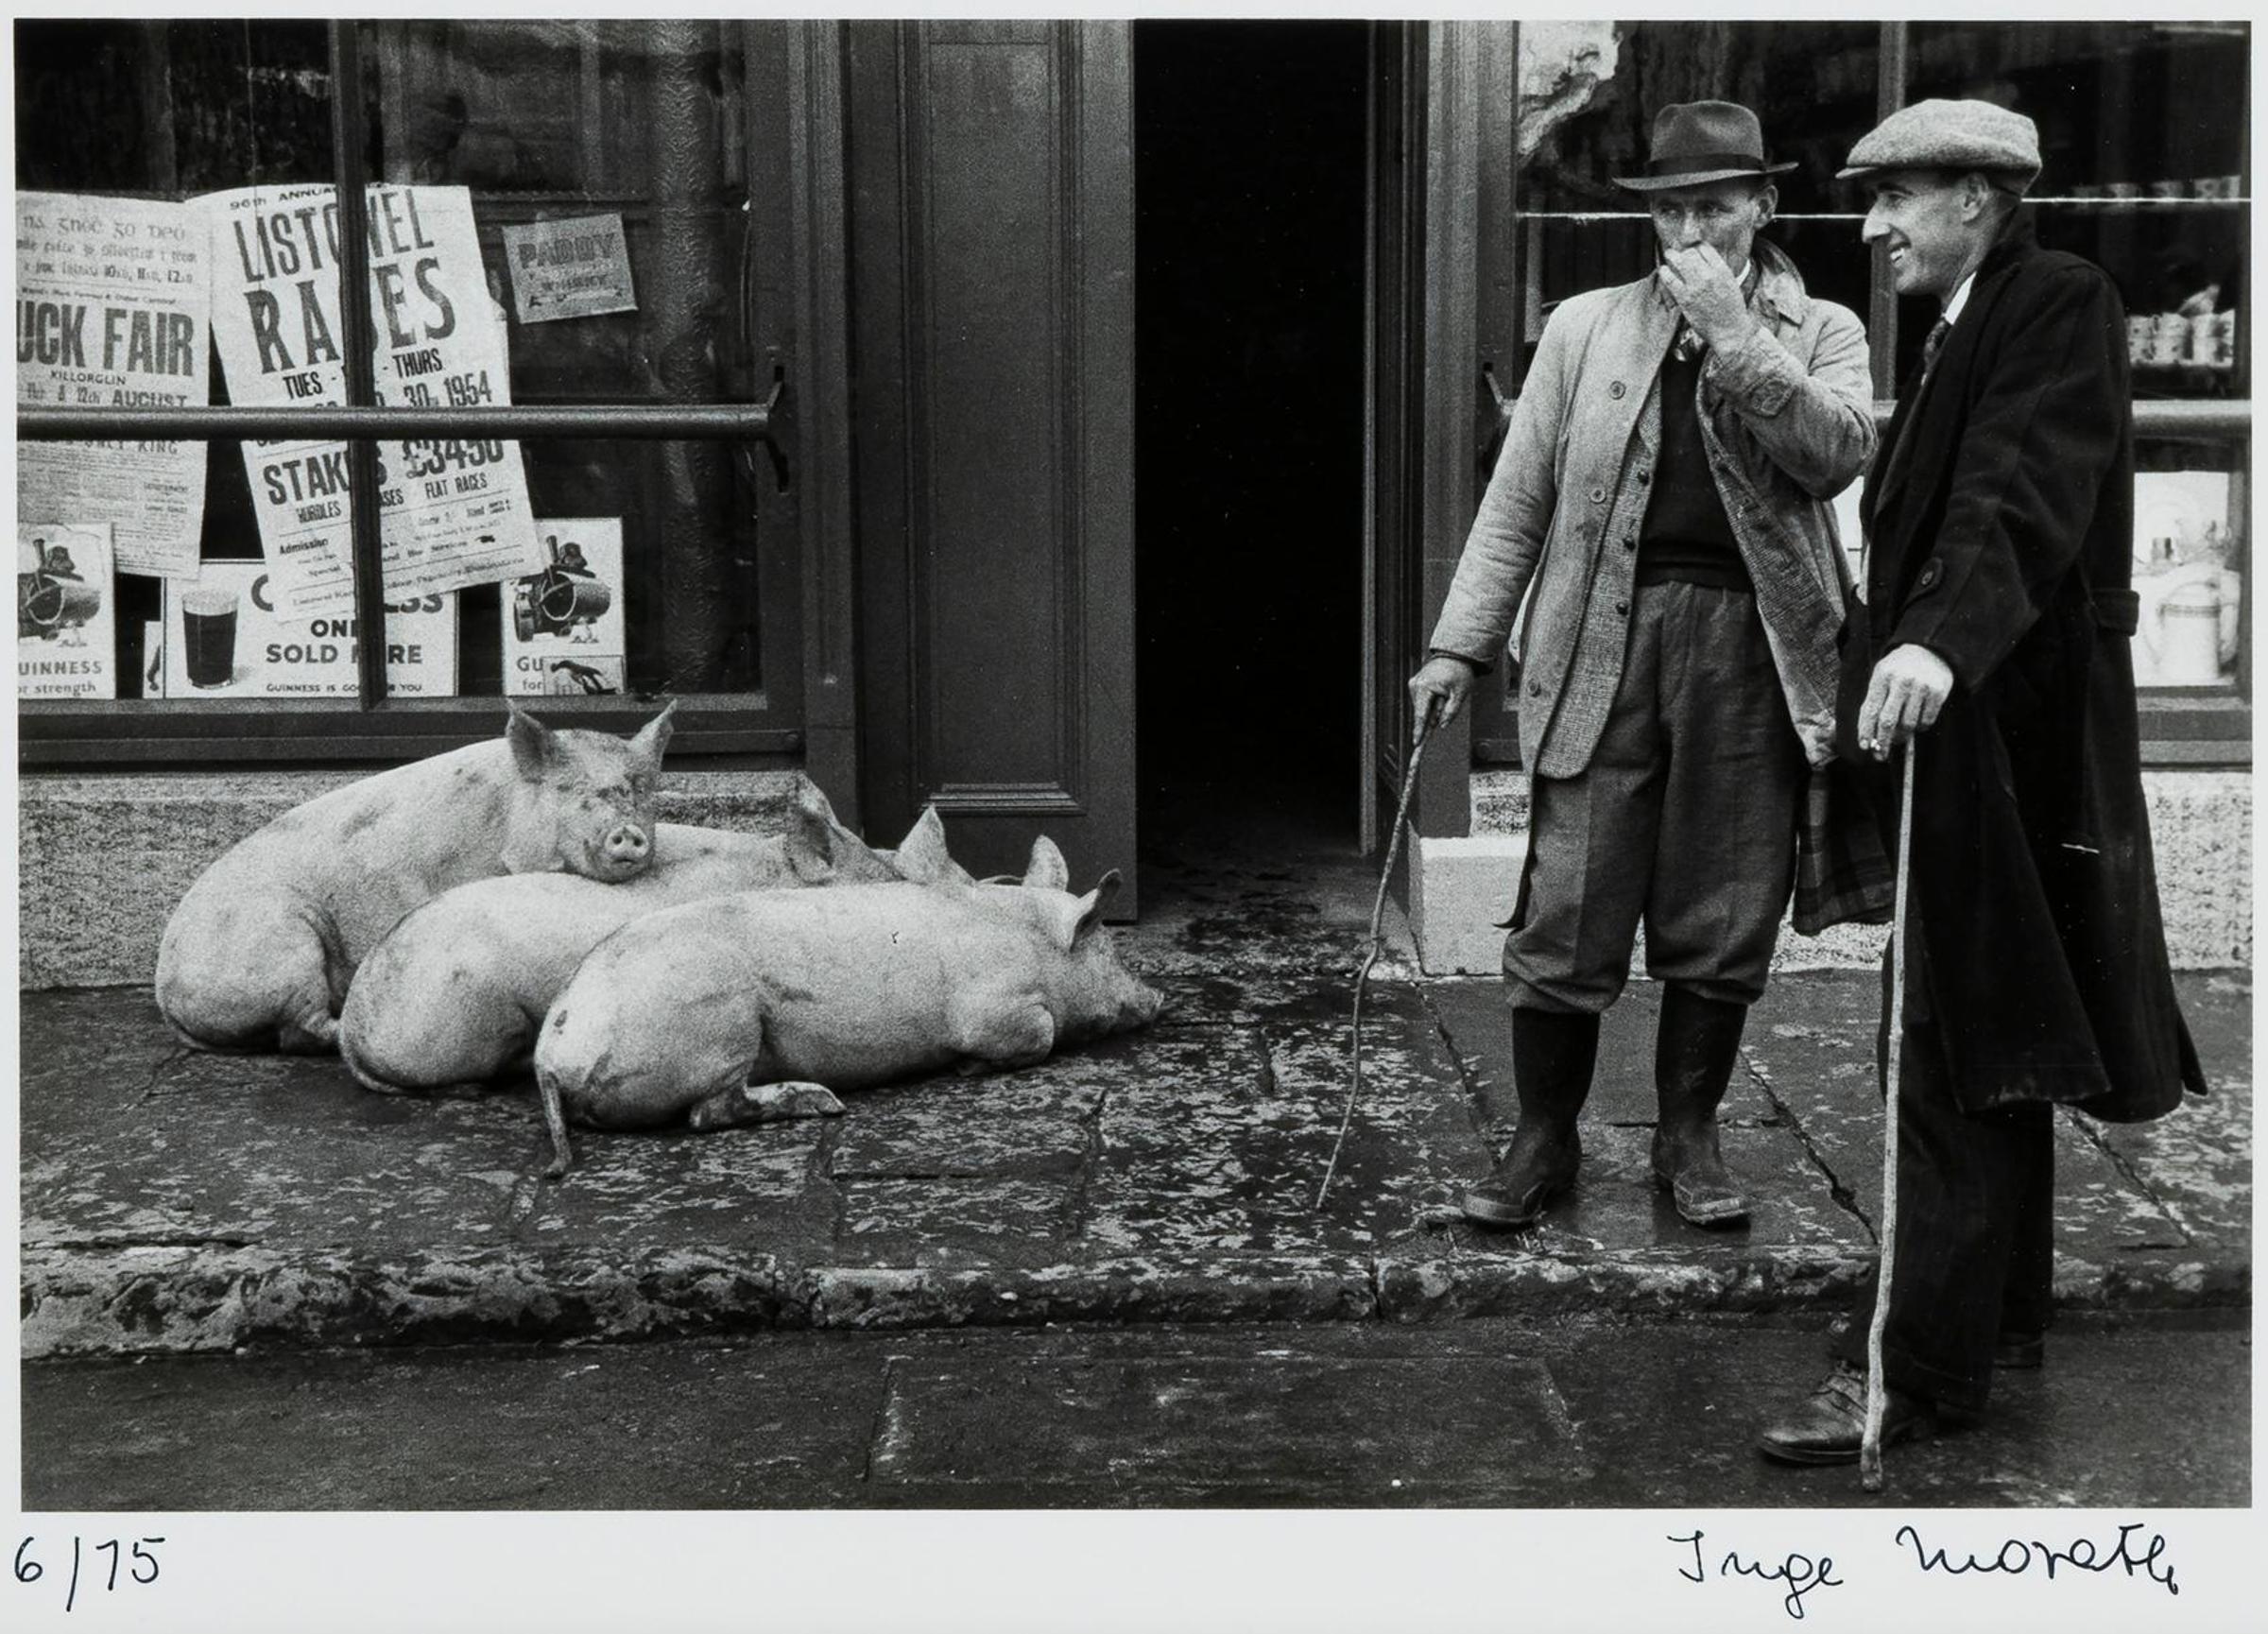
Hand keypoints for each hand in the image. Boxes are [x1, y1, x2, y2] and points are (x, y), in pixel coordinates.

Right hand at [1408, 654, 1476, 730]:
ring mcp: (1414, 684)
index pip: (1421, 715)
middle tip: (1448, 699)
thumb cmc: (1459, 671)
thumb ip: (1451, 711)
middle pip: (1422, 712)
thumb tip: (1442, 725)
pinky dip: (1431, 702)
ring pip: (1423, 707)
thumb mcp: (1460, 693)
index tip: (1416, 743)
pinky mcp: (1416, 685)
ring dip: (1434, 707)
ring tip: (1446, 692)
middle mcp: (1415, 686)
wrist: (1455, 655)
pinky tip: (1440, 692)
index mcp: (1424, 687)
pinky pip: (1423, 701)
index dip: (1419, 731)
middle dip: (1434, 714)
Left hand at [1657, 244, 1756, 354]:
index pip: (1705, 248)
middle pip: (1690, 253)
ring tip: (1669, 254)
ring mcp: (1695, 287)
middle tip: (1678, 252)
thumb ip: (1717, 270)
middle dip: (1683, 251)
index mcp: (1722, 270)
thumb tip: (1703, 259)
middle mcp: (1709, 275)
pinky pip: (1671, 280)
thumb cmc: (1731, 307)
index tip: (1692, 248)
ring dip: (1672, 256)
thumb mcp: (1730, 282)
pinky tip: (1663, 270)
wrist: (1729, 329)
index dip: (1696, 246)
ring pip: (1679, 263)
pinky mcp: (1685, 298)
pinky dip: (1665, 272)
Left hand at [1856, 644, 1954, 758]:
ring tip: (1899, 735)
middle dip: (1882, 742)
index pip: (1871, 709)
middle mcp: (1901, 681)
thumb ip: (1875, 701)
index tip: (1864, 746)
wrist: (1930, 649)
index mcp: (1882, 676)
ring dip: (1902, 735)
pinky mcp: (1938, 692)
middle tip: (1880, 755)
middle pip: (1888, 721)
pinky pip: (1926, 721)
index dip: (1866, 731)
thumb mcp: (1882, 676)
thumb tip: (1870, 734)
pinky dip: (1920, 728)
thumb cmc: (1899, 668)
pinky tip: (1916, 723)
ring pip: (1908, 724)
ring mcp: (1921, 687)